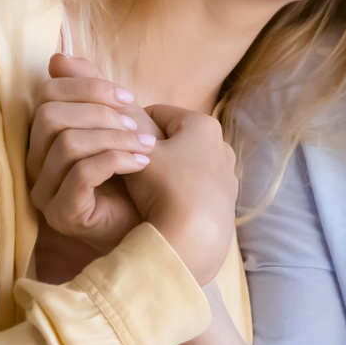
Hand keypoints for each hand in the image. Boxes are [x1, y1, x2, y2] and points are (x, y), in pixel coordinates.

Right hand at [28, 53, 156, 253]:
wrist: (162, 228)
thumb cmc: (145, 176)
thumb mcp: (123, 125)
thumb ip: (94, 92)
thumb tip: (58, 56)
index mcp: (48, 140)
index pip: (47, 96)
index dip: (88, 88)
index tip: (129, 99)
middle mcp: (39, 165)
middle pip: (50, 116)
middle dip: (100, 113)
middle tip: (138, 125)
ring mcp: (48, 192)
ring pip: (66, 143)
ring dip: (113, 137)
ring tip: (148, 147)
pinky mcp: (64, 213)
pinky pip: (81, 173)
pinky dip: (116, 160)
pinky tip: (143, 163)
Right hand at [121, 105, 238, 287]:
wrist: (195, 236)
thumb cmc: (165, 187)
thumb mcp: (136, 151)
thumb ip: (127, 128)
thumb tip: (119, 108)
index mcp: (203, 123)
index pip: (157, 113)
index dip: (132, 127)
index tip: (117, 143)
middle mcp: (221, 143)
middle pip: (174, 138)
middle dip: (150, 149)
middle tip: (129, 167)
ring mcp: (227, 172)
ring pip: (185, 162)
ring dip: (166, 170)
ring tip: (146, 189)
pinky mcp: (227, 198)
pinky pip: (196, 185)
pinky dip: (180, 190)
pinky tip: (166, 204)